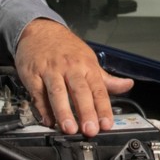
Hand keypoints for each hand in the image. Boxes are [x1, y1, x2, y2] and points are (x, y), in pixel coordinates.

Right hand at [14, 18, 134, 136]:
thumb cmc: (66, 48)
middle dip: (86, 111)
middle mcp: (70, 68)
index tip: (106, 124)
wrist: (40, 30)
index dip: (103, 108)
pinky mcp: (33, 74)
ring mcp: (50, 71)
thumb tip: (127, 85)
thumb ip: (106, 79)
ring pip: (57, 92)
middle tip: (90, 130)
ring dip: (63, 111)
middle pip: (79, 91)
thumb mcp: (89, 60)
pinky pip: (38, 93)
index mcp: (86, 66)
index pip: (98, 89)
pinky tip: (48, 121)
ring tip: (68, 128)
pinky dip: (42, 108)